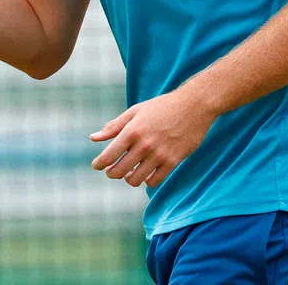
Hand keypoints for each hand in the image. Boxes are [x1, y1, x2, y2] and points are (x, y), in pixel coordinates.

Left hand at [90, 90, 215, 187]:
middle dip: (111, 173)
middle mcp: (144, 144)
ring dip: (129, 178)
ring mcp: (159, 154)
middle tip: (111, 170)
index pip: (108, 156)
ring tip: (129, 172)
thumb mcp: (135, 112)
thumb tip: (93, 138)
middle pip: (119, 171)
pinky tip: (146, 173)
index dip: (99, 164)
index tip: (97, 165)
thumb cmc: (162, 107)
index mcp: (132, 130)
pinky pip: (154, 181)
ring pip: (135, 180)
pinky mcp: (173, 161)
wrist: (194, 106)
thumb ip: (114, 126)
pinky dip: (147, 180)